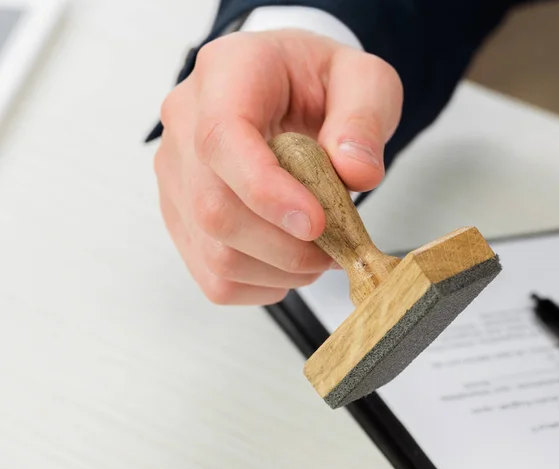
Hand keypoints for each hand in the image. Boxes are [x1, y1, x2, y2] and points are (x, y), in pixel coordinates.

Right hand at [154, 29, 402, 304]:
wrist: (285, 94)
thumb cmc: (317, 84)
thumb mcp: (362, 79)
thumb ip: (365, 117)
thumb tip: (357, 173)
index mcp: (225, 75)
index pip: (222, 139)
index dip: (265, 191)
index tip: (315, 223)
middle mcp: (185, 127)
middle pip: (215, 210)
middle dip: (285, 247)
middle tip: (335, 248)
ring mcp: (176, 179)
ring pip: (214, 254)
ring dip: (279, 271)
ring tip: (318, 255)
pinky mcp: (183, 219)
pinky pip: (214, 278)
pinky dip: (261, 286)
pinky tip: (289, 264)